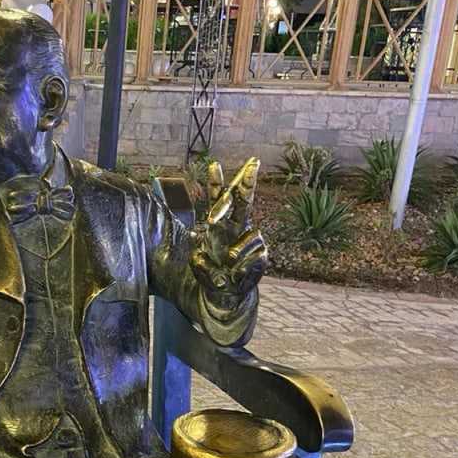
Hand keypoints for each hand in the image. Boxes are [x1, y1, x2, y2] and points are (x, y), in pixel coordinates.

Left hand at [191, 159, 266, 307]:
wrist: (225, 294)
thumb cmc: (210, 273)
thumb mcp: (197, 261)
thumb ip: (196, 248)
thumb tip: (195, 235)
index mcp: (219, 224)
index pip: (218, 201)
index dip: (216, 183)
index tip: (214, 165)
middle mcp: (236, 226)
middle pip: (244, 200)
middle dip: (248, 182)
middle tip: (253, 163)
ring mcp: (250, 239)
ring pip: (252, 234)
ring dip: (237, 251)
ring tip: (227, 263)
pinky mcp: (262, 254)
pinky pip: (255, 256)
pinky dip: (242, 267)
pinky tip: (235, 274)